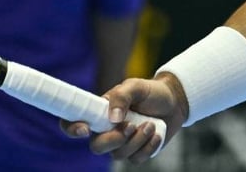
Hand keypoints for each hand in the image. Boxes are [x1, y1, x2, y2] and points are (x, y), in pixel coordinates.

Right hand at [60, 73, 188, 164]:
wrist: (174, 102)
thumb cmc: (150, 92)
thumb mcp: (136, 86)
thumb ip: (122, 97)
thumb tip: (112, 118)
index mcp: (99, 113)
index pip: (73, 122)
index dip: (71, 129)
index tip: (85, 129)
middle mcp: (106, 130)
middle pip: (96, 147)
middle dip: (114, 139)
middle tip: (131, 125)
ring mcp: (121, 143)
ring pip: (118, 155)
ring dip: (137, 140)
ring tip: (150, 124)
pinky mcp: (136, 152)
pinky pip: (135, 160)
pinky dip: (148, 147)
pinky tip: (156, 133)